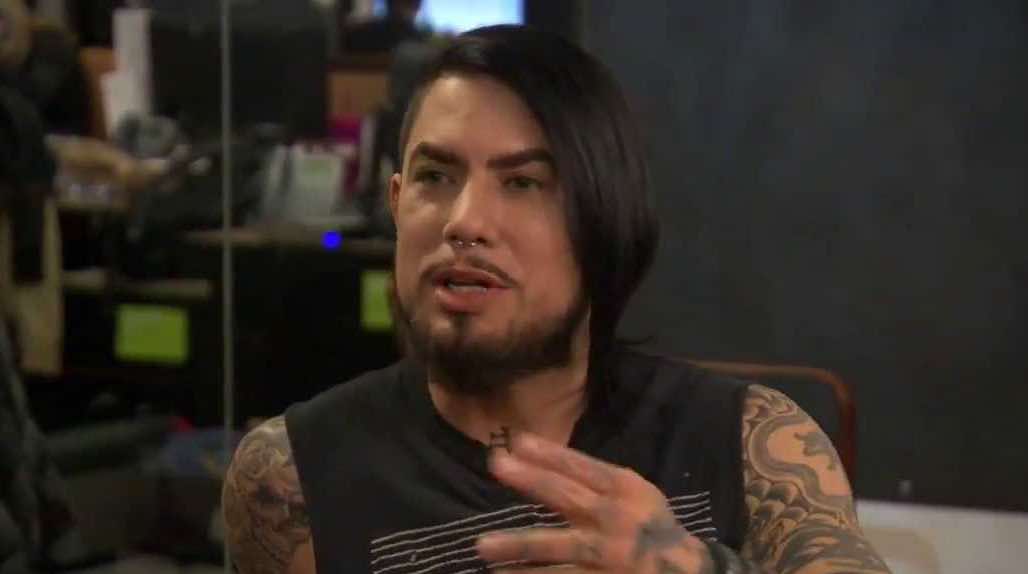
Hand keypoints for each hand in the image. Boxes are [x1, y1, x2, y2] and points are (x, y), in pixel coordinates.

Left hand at [476, 433, 713, 573]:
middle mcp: (615, 518)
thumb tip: (543, 461)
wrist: (687, 573)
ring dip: (518, 546)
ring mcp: (607, 554)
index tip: (516, 441)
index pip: (581, 466)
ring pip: (557, 547)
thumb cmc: (652, 526)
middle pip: (565, 495)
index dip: (549, 453)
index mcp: (625, 489)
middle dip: (529, 479)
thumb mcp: (636, 494)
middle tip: (496, 464)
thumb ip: (598, 481)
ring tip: (482, 545)